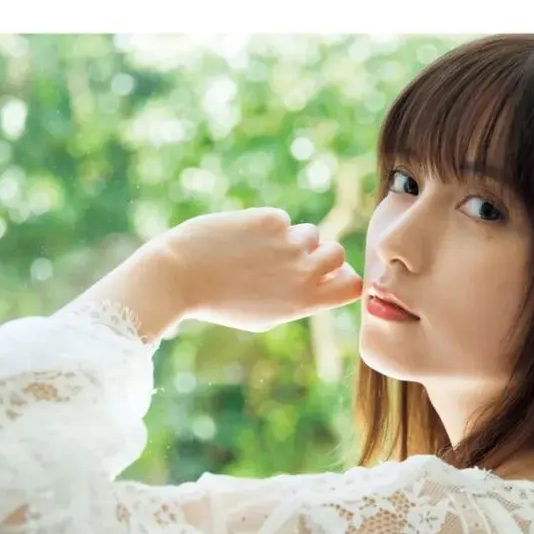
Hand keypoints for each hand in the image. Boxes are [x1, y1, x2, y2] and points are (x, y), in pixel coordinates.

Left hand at [157, 207, 365, 332]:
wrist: (179, 276)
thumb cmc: (219, 302)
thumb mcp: (264, 315)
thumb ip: (300, 300)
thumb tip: (328, 280)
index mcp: (304, 302)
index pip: (353, 286)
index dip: (344, 279)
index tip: (328, 278)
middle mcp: (302, 273)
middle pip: (337, 253)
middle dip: (320, 254)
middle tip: (292, 260)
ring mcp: (288, 244)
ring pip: (309, 232)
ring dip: (291, 239)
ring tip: (256, 252)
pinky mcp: (270, 220)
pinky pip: (281, 219)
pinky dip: (265, 226)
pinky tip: (240, 239)